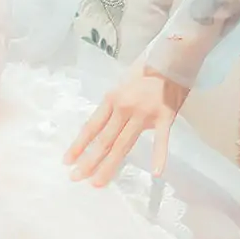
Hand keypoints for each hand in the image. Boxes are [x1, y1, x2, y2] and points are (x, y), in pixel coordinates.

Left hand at [64, 65, 189, 186]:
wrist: (172, 56)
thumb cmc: (146, 68)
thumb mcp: (122, 83)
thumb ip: (114, 104)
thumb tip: (102, 125)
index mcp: (112, 99)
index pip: (91, 127)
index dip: (78, 145)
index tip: (67, 161)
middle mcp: (124, 108)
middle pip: (103, 140)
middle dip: (88, 161)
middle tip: (76, 178)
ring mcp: (144, 114)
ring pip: (123, 145)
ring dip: (110, 165)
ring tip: (98, 182)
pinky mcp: (165, 117)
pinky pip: (161, 140)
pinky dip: (159, 157)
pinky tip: (155, 174)